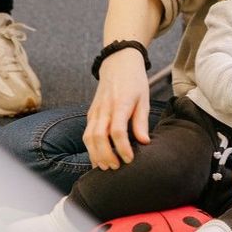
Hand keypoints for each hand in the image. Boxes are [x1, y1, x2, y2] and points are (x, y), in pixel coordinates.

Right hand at [83, 48, 151, 168]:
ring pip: (88, 137)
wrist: (118, 63)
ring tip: (106, 167)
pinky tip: (98, 158)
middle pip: (98, 137)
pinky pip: (87, 133)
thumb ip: (141, 121)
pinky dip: (90, 148)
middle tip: (116, 168)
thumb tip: (144, 142)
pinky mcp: (91, 113)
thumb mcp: (144, 98)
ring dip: (95, 154)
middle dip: (105, 155)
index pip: (117, 131)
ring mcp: (95, 111)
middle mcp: (104, 108)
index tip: (130, 159)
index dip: (122, 147)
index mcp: (120, 103)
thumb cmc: (134, 81)